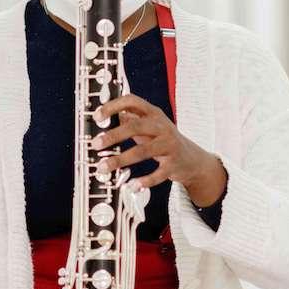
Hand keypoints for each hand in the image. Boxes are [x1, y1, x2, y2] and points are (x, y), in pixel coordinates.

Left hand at [91, 95, 227, 206]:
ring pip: (143, 151)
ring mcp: (169, 145)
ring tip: (103, 167)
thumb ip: (129, 121)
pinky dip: (144, 181)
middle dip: (113, 135)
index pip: (132, 101)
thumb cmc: (164, 141)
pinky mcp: (174, 164)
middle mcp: (162, 126)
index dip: (113, 106)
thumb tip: (104, 118)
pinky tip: (131, 186)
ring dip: (121, 160)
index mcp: (153, 114)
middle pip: (136, 126)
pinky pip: (158, 173)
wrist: (192, 159)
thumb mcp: (149, 127)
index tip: (97, 116)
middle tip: (96, 144)